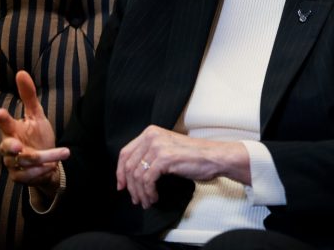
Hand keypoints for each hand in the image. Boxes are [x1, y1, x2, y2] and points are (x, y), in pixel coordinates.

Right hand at [0, 70, 69, 195]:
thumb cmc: (37, 136)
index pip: (5, 124)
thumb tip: (21, 72)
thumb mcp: (36, 115)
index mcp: (13, 131)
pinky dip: (42, 171)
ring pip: (25, 161)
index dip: (3, 119)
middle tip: (19, 146)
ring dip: (47, 157)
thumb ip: (28, 97)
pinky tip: (52, 166)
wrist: (47, 162)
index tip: (1, 111)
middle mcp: (10, 147)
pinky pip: (28, 176)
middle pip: (7, 147)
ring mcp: (12, 163)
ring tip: (63, 153)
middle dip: (12, 147)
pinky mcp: (19, 177)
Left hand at [115, 125, 249, 208]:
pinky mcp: (165, 158)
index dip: (120, 172)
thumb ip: (149, 155)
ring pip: (137, 175)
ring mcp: (158, 146)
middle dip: (130, 186)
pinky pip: (148, 180)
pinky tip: (155, 197)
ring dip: (140, 193)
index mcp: (150, 132)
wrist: (214, 157)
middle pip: (128, 165)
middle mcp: (152, 136)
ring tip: (147, 201)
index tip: (122, 186)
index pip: (125, 153)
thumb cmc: (193, 156)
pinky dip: (149, 192)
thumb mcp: (167, 150)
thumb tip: (130, 176)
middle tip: (136, 199)